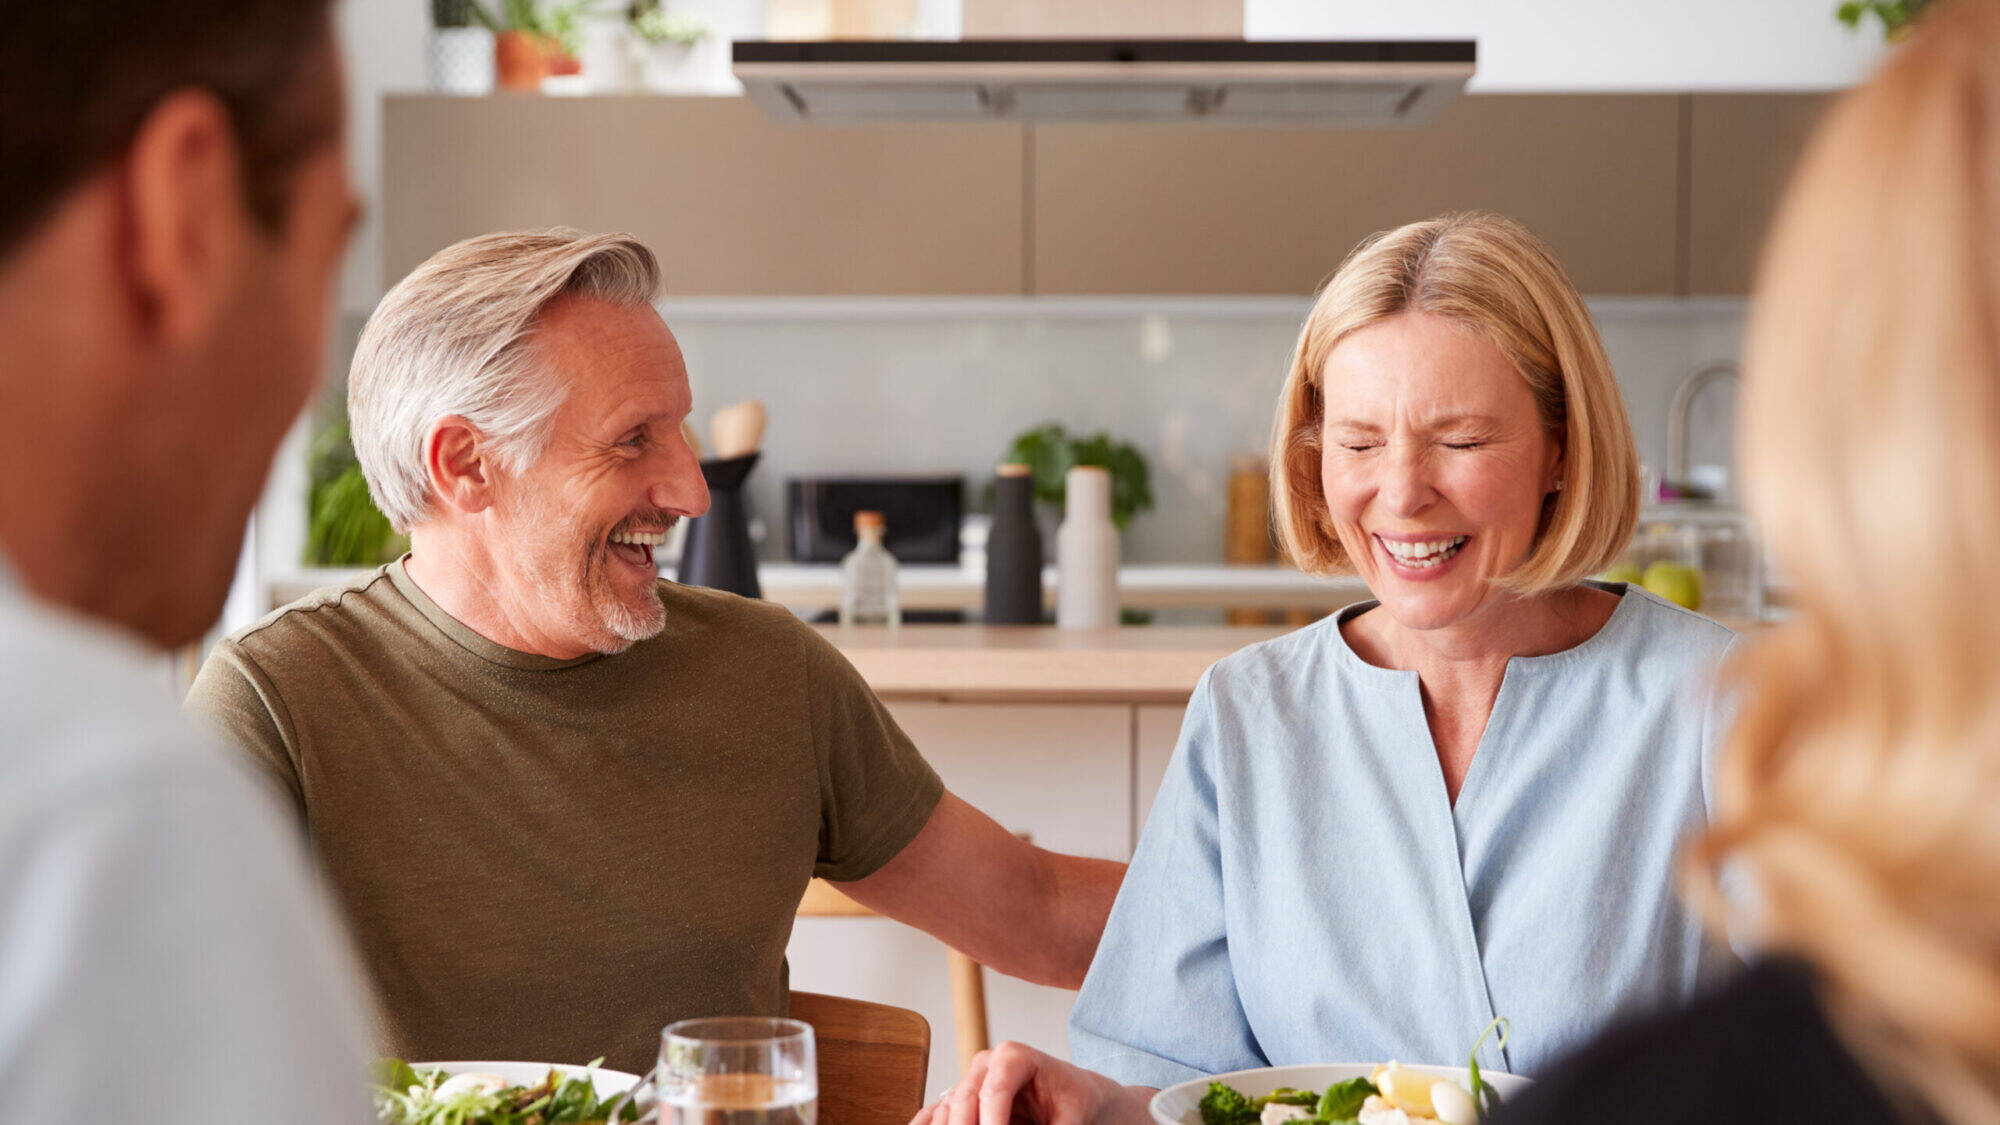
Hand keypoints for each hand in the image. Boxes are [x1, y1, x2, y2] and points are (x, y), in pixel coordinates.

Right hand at [909, 1042, 1150, 1124]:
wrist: (1074, 1095)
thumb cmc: (1074, 1099)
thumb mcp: (1073, 1117)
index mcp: (1015, 1056)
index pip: (995, 1090)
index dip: (993, 1122)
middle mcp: (986, 1064)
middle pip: (965, 1099)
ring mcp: (970, 1081)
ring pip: (948, 1109)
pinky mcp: (961, 1101)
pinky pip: (935, 1114)